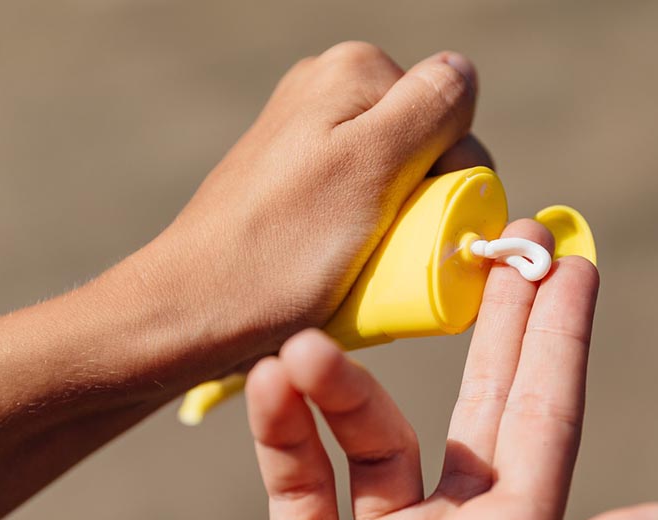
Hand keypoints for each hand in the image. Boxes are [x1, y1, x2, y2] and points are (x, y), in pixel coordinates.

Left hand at [125, 41, 489, 375]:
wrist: (195, 310)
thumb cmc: (285, 248)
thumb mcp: (372, 167)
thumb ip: (429, 108)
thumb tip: (463, 70)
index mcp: (356, 72)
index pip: (455, 124)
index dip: (454, 185)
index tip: (418, 232)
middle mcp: (328, 92)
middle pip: (427, 154)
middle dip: (424, 209)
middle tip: (387, 256)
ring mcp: (307, 140)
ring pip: (398, 188)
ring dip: (397, 233)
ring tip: (358, 267)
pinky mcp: (294, 187)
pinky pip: (360, 212)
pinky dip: (365, 244)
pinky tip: (339, 270)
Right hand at [216, 221, 657, 519]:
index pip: (544, 420)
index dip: (561, 341)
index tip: (574, 259)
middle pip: (478, 406)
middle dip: (494, 325)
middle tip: (502, 238)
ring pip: (369, 435)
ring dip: (340, 387)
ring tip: (302, 351)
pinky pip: (300, 480)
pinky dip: (284, 434)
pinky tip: (271, 389)